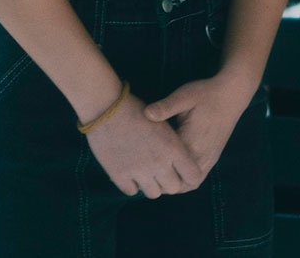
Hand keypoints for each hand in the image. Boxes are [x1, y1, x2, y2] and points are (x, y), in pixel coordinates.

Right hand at [85, 92, 204, 198]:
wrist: (106, 106)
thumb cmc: (135, 110)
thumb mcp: (161, 123)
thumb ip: (173, 147)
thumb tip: (178, 165)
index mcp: (173, 148)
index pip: (193, 176)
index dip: (188, 175)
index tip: (181, 171)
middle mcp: (159, 163)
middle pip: (173, 188)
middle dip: (168, 181)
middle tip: (160, 171)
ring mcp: (139, 171)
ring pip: (153, 193)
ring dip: (150, 184)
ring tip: (144, 171)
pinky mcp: (120, 175)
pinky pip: (132, 191)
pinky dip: (131, 184)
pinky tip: (129, 171)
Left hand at [143, 73, 254, 176]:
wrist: (232, 94)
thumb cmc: (205, 94)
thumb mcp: (184, 96)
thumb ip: (165, 107)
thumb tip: (146, 114)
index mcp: (192, 144)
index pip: (170, 167)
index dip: (153, 169)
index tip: (139, 164)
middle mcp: (202, 156)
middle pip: (180, 183)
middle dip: (162, 181)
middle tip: (146, 173)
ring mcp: (210, 159)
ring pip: (190, 184)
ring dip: (174, 182)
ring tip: (158, 172)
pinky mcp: (213, 157)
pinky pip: (198, 177)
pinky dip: (185, 179)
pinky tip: (173, 168)